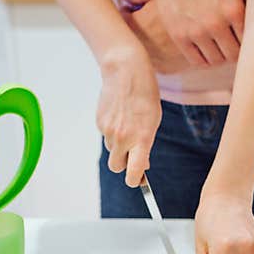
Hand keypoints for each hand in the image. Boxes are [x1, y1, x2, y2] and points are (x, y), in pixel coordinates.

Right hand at [97, 45, 161, 186]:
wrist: (125, 72)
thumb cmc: (145, 96)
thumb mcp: (153, 121)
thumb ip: (146, 144)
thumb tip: (141, 163)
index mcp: (141, 139)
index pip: (133, 172)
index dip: (134, 181)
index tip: (136, 180)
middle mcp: (123, 138)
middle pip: (117, 167)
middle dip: (123, 165)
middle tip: (132, 155)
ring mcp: (108, 131)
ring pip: (112, 150)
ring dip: (118, 145)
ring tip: (128, 125)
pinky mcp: (99, 122)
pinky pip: (106, 136)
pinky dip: (112, 131)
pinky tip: (120, 115)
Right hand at [128, 0, 249, 67]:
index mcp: (233, 8)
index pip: (250, 42)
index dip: (250, 43)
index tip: (246, 39)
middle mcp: (215, 22)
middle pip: (234, 55)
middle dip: (236, 51)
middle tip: (233, 43)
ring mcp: (196, 31)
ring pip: (217, 61)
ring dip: (221, 56)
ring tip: (220, 45)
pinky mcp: (179, 37)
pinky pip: (198, 62)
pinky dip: (205, 59)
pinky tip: (207, 48)